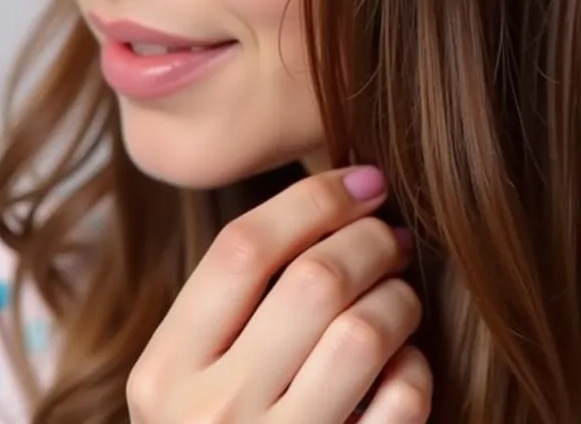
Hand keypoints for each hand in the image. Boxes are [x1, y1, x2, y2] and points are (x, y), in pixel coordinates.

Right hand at [126, 167, 430, 422]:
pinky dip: (415, 369)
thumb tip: (338, 196)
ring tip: (401, 296)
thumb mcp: (195, 375)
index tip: (365, 180)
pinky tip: (405, 364)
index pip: (243, 246)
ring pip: (363, 332)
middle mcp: (210, 414)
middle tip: (393, 236)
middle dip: (371, 240)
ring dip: (399, 299)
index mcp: (165, 372)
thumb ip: (238, 301)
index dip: (316, 198)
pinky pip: (401, 400)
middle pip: (314, 280)